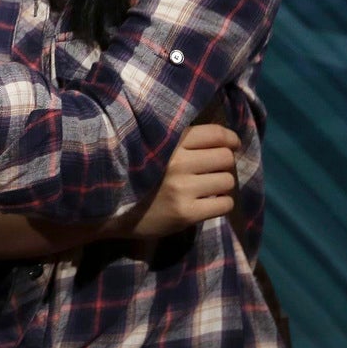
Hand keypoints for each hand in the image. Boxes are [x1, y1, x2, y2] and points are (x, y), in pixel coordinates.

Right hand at [118, 122, 238, 238]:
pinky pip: (224, 204)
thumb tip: (225, 139)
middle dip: (224, 163)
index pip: (214, 134)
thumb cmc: (140, 175)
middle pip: (225, 157)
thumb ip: (184, 142)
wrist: (114, 211)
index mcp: (171, 142)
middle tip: (214, 170)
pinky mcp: (186, 213)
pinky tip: (207, 203)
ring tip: (208, 188)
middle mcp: (178, 162)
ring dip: (222, 185)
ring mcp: (182, 189)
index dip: (230, 139)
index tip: (232, 144)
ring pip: (227, 181)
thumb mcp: (156, 149)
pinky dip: (221, 203)